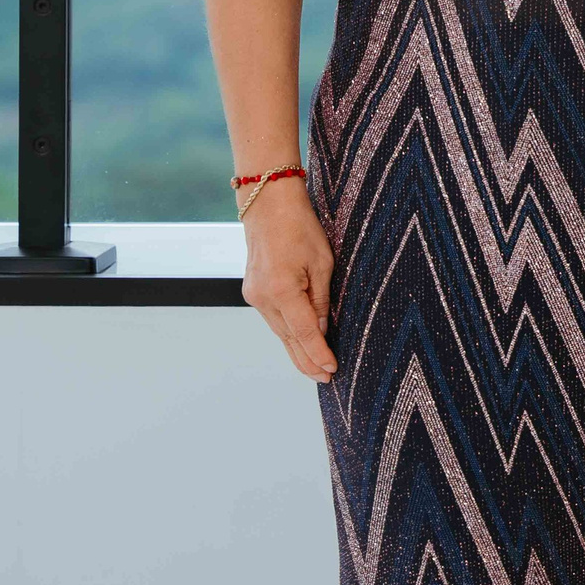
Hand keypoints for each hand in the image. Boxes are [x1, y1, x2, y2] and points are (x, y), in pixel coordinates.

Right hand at [242, 179, 337, 382]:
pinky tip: (299, 343)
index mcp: (282, 291)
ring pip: (279, 332)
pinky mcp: (253, 291)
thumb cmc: (301, 227)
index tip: (332, 371)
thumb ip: (321, 299)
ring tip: (315, 369)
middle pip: (289, 339)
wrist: (268, 205)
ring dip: (297, 350)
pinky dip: (287, 333)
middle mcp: (263, 298)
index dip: (319, 355)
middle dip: (307, 361)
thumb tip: (321, 330)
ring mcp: (255, 295)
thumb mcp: (322, 262)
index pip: (305, 334)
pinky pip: (274, 319)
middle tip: (326, 379)